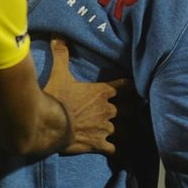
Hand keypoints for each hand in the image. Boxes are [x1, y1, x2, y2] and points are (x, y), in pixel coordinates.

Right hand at [43, 37, 134, 155]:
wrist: (50, 125)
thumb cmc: (56, 98)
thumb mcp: (58, 73)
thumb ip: (61, 54)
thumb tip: (58, 35)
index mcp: (101, 92)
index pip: (124, 86)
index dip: (130, 86)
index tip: (136, 87)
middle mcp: (108, 110)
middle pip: (130, 109)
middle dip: (133, 109)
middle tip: (137, 110)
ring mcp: (105, 129)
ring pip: (126, 130)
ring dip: (129, 130)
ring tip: (135, 132)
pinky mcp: (99, 144)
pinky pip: (115, 149)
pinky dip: (120, 151)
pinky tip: (123, 153)